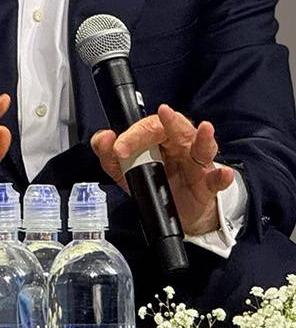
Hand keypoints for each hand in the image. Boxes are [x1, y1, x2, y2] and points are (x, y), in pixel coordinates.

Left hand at [90, 103, 232, 235]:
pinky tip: (222, 173)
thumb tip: (104, 138)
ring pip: (203, 147)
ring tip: (204, 128)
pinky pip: (216, 180)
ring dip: (204, 138)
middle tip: (162, 114)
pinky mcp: (207, 186)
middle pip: (178, 129)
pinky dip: (221, 176)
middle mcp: (180, 147)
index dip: (133, 134)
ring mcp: (197, 165)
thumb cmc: (153, 182)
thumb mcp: (123, 170)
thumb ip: (108, 154)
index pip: (148, 127)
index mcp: (159, 139)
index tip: (119, 149)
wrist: (173, 212)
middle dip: (169, 122)